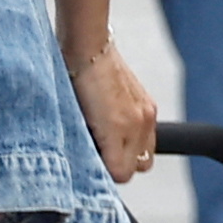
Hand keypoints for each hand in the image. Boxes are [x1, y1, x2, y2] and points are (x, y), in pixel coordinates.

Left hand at [70, 36, 158, 182]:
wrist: (88, 48)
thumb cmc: (73, 81)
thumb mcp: (74, 119)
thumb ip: (89, 147)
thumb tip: (95, 166)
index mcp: (118, 128)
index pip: (121, 174)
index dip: (104, 172)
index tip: (90, 161)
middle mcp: (138, 123)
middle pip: (137, 168)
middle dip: (119, 165)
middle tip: (98, 153)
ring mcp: (147, 113)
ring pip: (146, 156)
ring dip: (129, 153)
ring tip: (107, 140)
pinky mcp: (149, 105)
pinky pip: (148, 137)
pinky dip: (134, 138)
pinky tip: (116, 126)